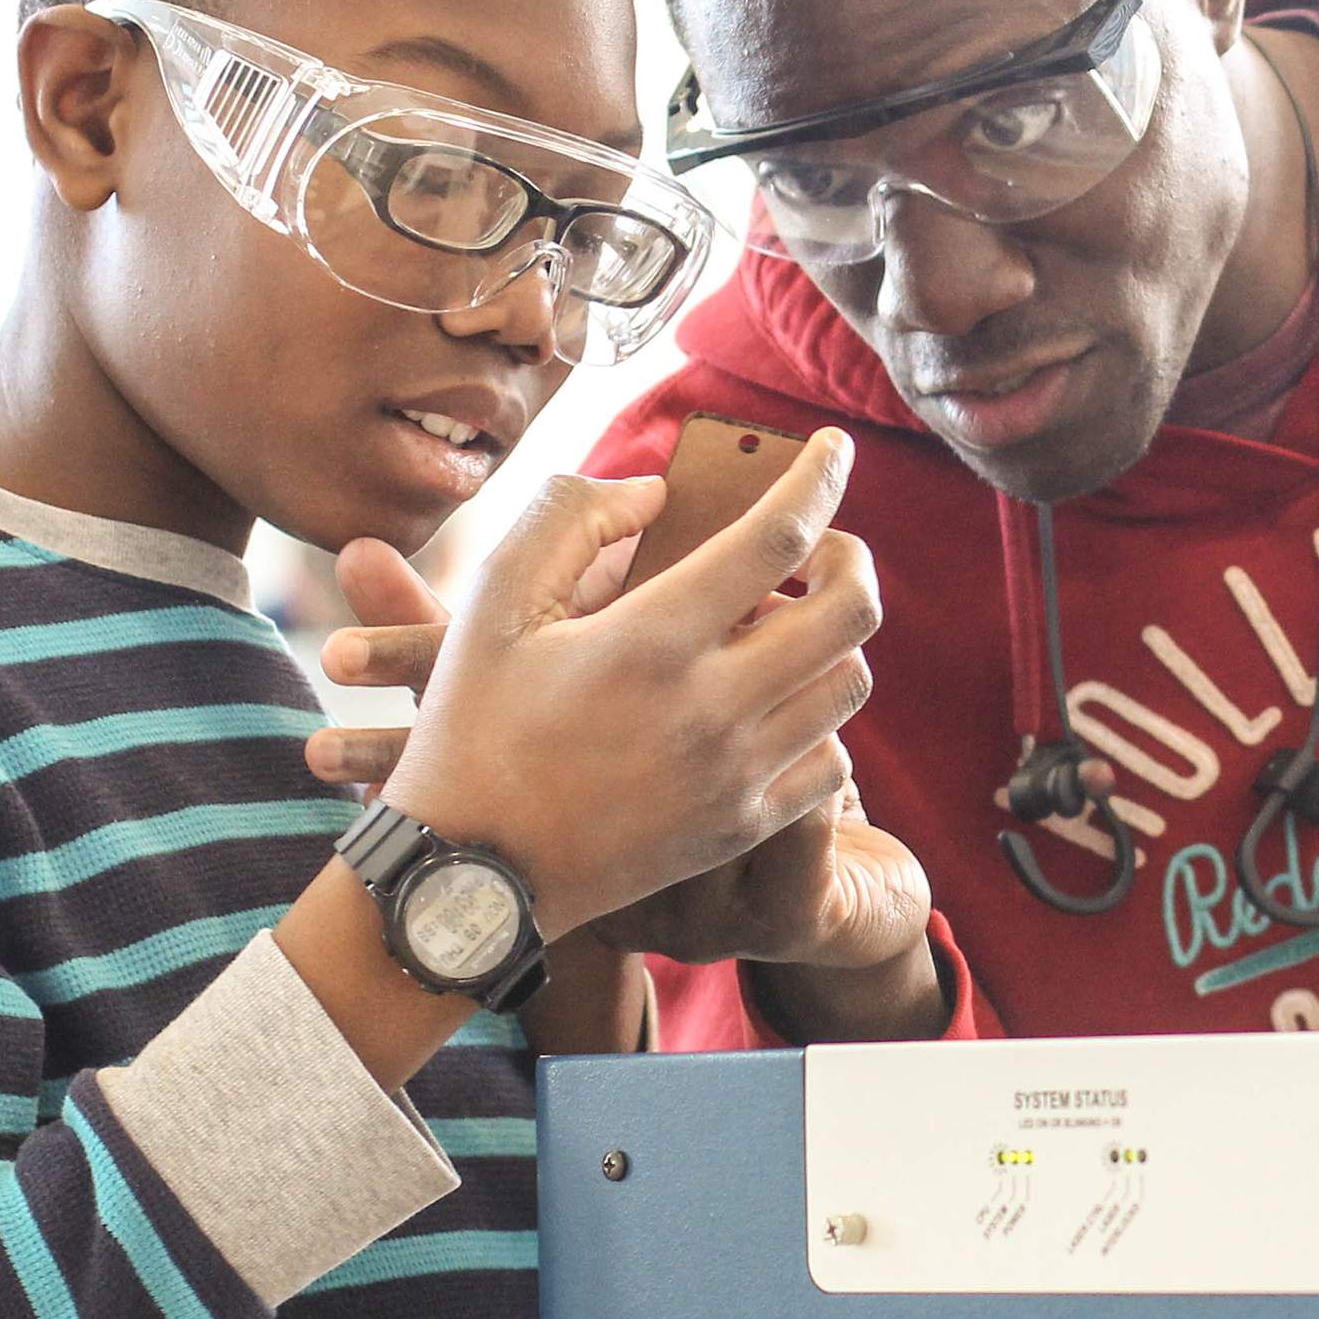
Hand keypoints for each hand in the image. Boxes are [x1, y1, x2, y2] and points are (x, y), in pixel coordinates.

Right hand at [310, 493, 931, 1008]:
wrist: (468, 872)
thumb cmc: (473, 724)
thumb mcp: (494, 602)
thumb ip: (569, 518)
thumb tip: (658, 489)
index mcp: (651, 640)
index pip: (779, 537)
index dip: (820, 477)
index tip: (834, 447)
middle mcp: (711, 708)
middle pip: (850, 610)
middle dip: (850, 557)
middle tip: (821, 545)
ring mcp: (735, 776)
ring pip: (850, 682)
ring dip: (836, 637)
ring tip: (791, 622)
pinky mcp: (742, 827)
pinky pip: (834, 760)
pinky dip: (822, 717)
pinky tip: (781, 700)